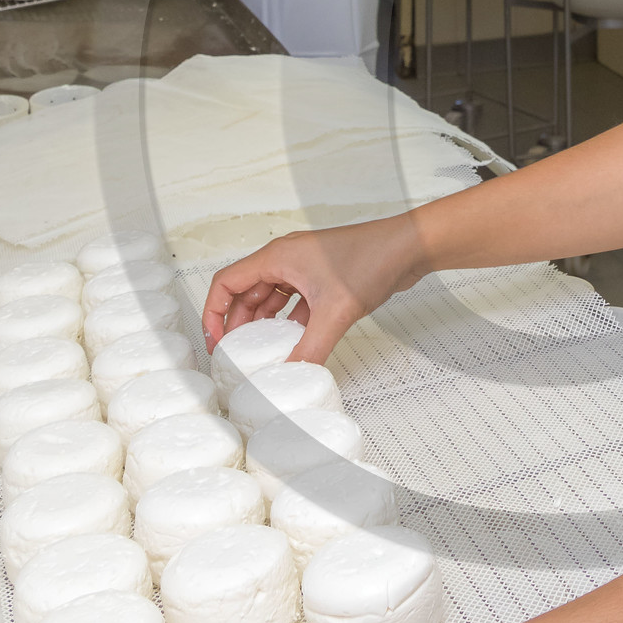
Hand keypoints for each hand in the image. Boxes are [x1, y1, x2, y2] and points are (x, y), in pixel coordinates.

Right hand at [201, 215, 422, 363]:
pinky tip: (295, 342)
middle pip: (246, 292)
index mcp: (277, 257)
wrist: (408, 248)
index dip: (214, 312)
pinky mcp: (323, 279)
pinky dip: (290, 321)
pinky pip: (295, 302)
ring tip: (262, 352)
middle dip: (238, 323)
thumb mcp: (335, 311)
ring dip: (264, 324)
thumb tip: (291, 374)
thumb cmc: (372, 259)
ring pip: (271, 298)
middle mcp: (286, 260)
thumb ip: (311, 347)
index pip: (227, 282)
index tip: (217, 341)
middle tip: (237, 354)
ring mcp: (305, 269)